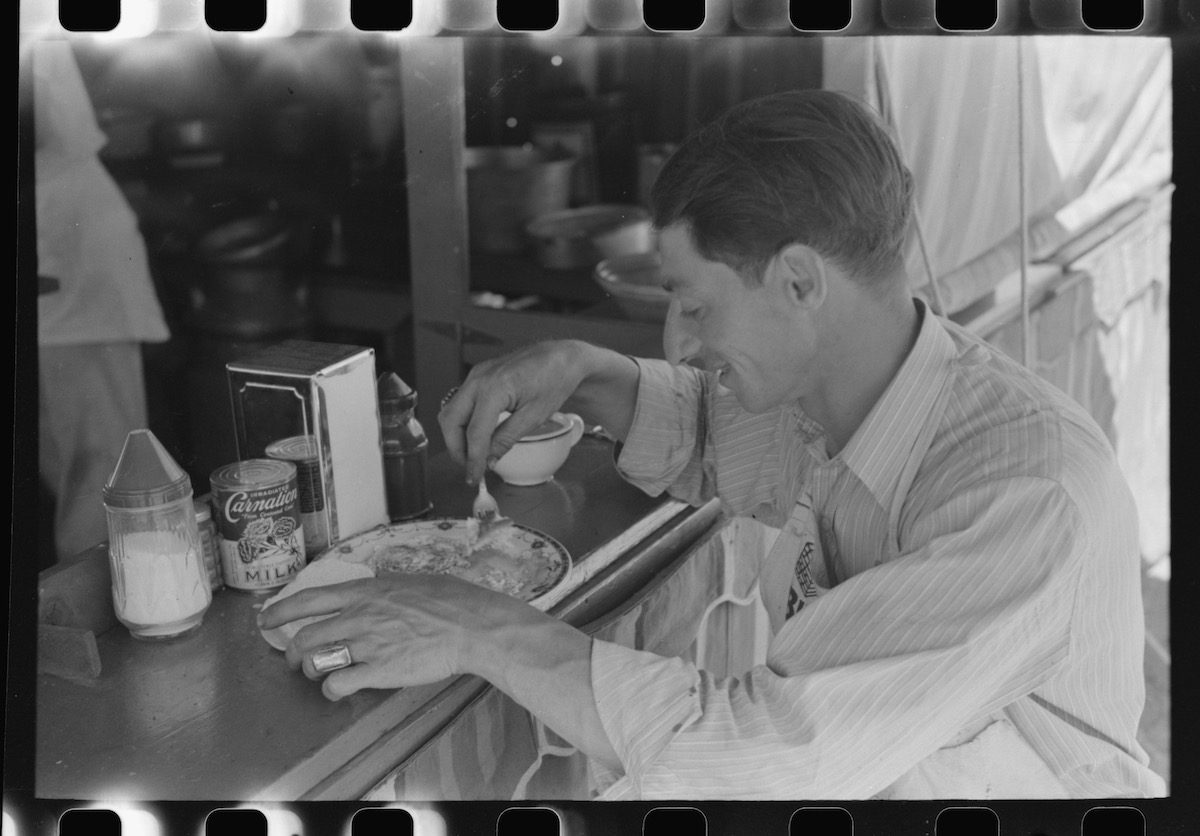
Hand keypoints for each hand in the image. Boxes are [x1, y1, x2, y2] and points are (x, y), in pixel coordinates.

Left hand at [256, 573, 530, 700]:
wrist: (469, 625)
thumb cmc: (449, 600)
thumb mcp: (409, 582)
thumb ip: (383, 590)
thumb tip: (375, 593)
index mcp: (365, 591)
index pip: (309, 599)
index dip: (281, 610)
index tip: (266, 619)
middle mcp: (358, 616)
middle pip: (305, 636)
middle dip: (292, 652)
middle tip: (295, 659)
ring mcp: (366, 644)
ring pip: (315, 661)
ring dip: (310, 671)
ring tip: (319, 674)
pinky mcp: (377, 671)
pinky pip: (337, 684)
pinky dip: (332, 690)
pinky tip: (340, 689)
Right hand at [438, 340, 589, 483]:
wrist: (560, 358)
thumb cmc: (553, 380)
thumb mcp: (534, 416)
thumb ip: (506, 439)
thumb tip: (488, 460)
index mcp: (495, 388)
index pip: (475, 432)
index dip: (472, 459)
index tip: (474, 477)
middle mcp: (479, 379)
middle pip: (450, 420)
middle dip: (456, 448)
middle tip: (471, 467)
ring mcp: (476, 375)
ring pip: (451, 411)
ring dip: (457, 436)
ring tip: (475, 454)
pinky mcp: (478, 377)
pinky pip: (461, 403)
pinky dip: (464, 423)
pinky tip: (478, 436)